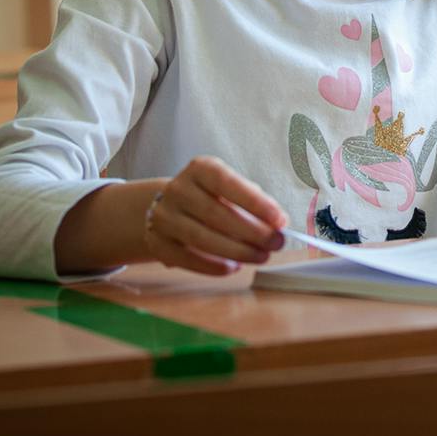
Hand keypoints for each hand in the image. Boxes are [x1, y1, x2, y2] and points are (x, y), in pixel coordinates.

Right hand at [143, 155, 287, 275]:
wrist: (165, 207)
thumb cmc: (210, 196)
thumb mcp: (228, 188)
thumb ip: (252, 202)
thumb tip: (277, 224)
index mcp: (199, 169)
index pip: (228, 183)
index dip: (255, 202)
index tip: (280, 219)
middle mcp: (178, 190)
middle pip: (216, 214)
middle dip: (252, 232)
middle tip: (277, 243)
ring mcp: (163, 217)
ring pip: (202, 238)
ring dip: (237, 251)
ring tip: (261, 256)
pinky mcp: (157, 243)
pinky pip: (187, 259)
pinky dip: (213, 266)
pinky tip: (234, 267)